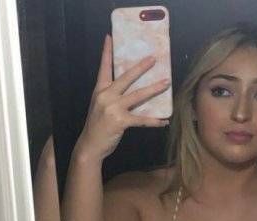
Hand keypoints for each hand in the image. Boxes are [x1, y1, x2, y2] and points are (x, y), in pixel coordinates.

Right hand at [76, 34, 170, 160]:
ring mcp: (113, 108)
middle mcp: (106, 96)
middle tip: (153, 58)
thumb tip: (132, 92)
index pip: (103, 68)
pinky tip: (164, 121)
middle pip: (126, 77)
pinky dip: (154, 121)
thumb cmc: (97, 127)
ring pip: (138, 95)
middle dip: (141, 67)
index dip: (106, 52)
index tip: (109, 37)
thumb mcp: (100, 107)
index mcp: (100, 91)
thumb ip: (112, 97)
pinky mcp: (120, 121)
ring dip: (154, 89)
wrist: (90, 146)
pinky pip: (141, 119)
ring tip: (166, 83)